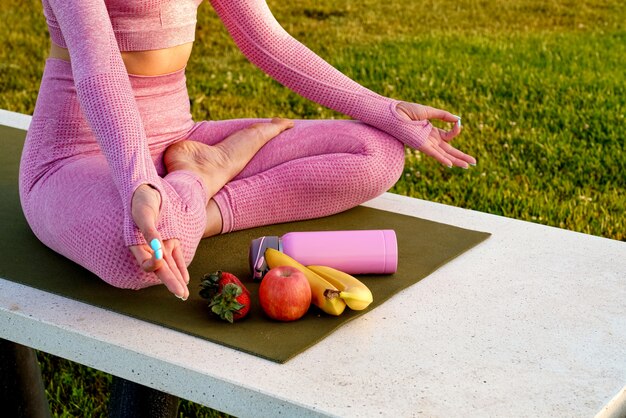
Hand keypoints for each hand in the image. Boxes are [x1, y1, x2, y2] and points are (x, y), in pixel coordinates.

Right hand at [128, 184, 189, 299]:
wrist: (146, 189)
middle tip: (181, 295)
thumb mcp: (145, 214)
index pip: (147, 262)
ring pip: (169, 266)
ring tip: (183, 294)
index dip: (154, 264)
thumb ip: (150, 232)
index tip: (159, 257)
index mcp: (138, 244)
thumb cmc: (141, 200)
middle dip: (171, 282)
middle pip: (160, 269)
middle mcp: (148, 248)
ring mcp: (160, 244)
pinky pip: (175, 257)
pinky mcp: (169, 239)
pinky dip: (180, 267)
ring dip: (176, 279)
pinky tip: (185, 279)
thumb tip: (157, 249)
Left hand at [396, 102, 475, 167]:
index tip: (458, 123)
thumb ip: (443, 115)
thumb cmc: (407, 111)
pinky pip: (433, 154)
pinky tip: (451, 165)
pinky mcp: (420, 145)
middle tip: (474, 162)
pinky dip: (442, 159)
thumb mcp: (429, 111)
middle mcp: (429, 140)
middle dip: (461, 156)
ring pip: (444, 154)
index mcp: (431, 132)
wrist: (394, 112)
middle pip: (449, 150)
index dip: (455, 131)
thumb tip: (458, 119)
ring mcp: (426, 143)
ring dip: (456, 160)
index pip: (448, 136)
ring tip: (468, 166)